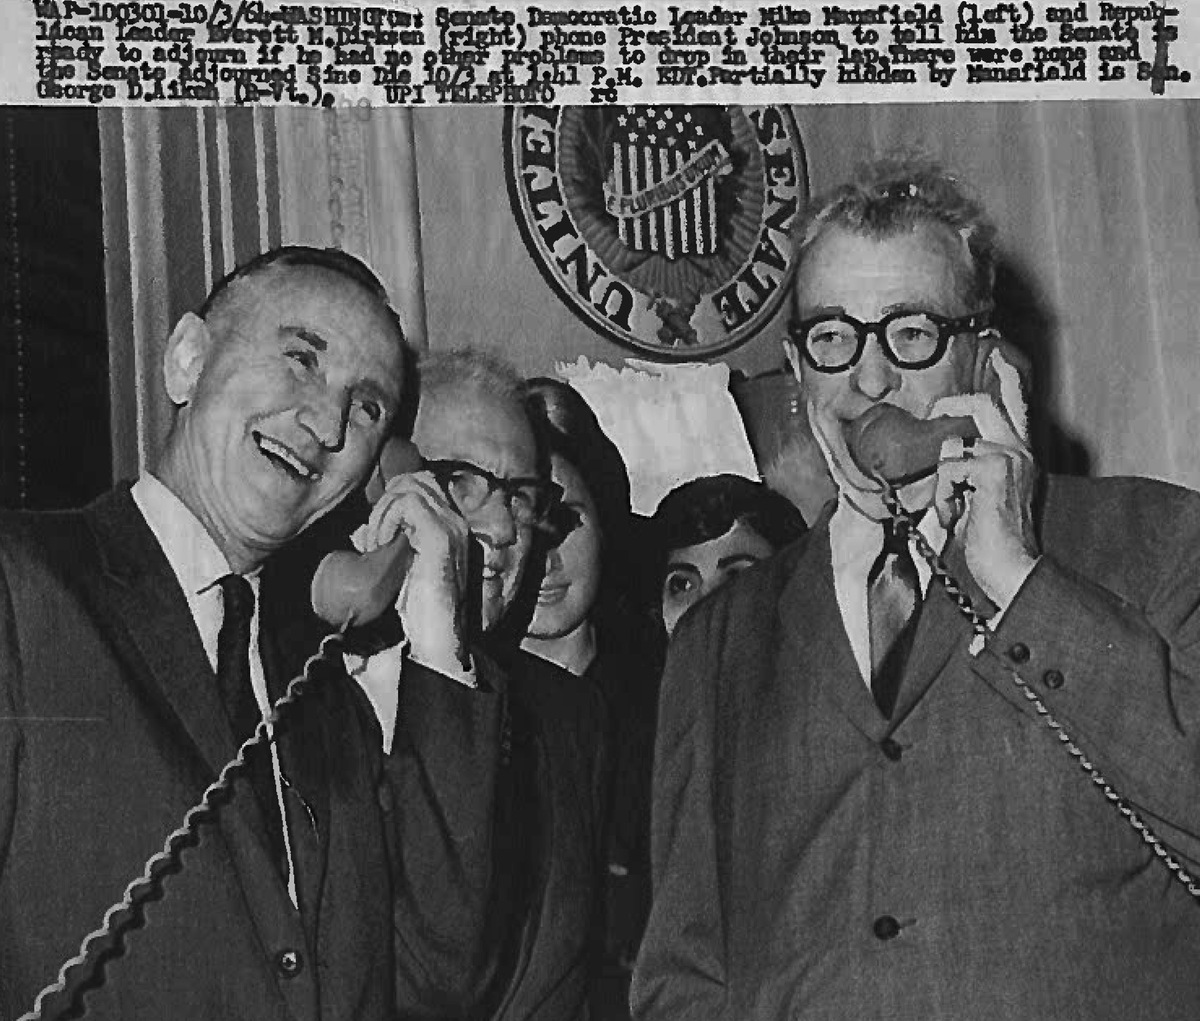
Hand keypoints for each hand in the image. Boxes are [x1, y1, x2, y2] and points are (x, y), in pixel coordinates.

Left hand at [359, 471, 470, 669]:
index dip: (388, 504)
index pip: (418, 488)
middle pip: (415, 479)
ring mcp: (452, 529)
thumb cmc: (409, 624)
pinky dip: (386, 520)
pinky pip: (408, 502)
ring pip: (410, 485)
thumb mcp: (392, 577)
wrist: (429, 654)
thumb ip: (382, 550)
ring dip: (383, 512)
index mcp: (447, 533)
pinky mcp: (442, 537)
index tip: (370, 539)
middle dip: (385, 502)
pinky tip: (381, 547)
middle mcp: (455, 526)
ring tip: (376, 547)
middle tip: (373, 543)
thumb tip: (354, 534)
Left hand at [930, 348, 1039, 610]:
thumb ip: (968, 471)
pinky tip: (957, 515)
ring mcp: (1010, 455)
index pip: (1014, 406)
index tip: (997, 351)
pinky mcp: (995, 467)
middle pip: (980, 404)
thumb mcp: (976, 497)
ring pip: (953, 445)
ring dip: (942, 482)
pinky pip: (948, 468)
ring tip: (953, 508)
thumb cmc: (990, 540)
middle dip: (949, 408)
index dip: (1005, 378)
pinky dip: (943, 495)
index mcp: (1018, 454)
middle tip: (932, 419)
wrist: (1011, 567)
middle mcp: (1019, 449)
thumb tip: (944, 451)